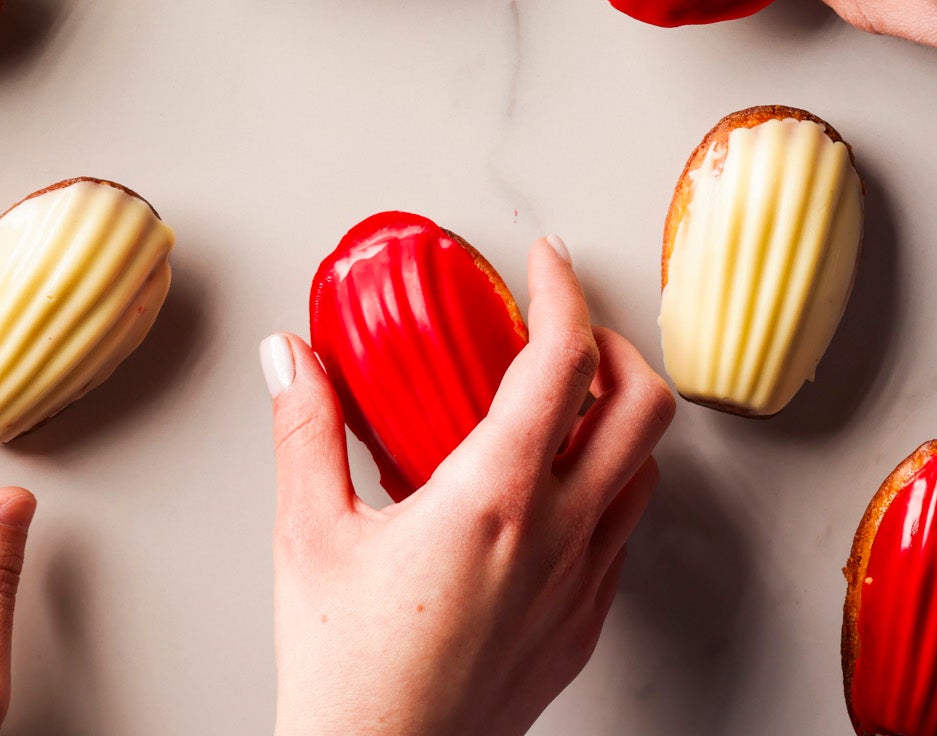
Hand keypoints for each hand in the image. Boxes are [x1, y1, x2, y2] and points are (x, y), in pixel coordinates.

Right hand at [265, 237, 672, 735]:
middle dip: (615, 343)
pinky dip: (602, 482)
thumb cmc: (346, 678)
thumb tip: (291, 355)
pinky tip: (543, 487)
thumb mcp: (308, 534)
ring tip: (555, 400)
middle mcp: (557, 538)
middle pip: (646, 407)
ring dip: (615, 416)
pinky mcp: (580, 630)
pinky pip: (620, 532)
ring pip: (644, 470)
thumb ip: (305, 427)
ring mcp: (579, 588)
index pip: (566, 360)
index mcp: (495, 499)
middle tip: (562, 326)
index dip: (565, 290)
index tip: (546, 259)